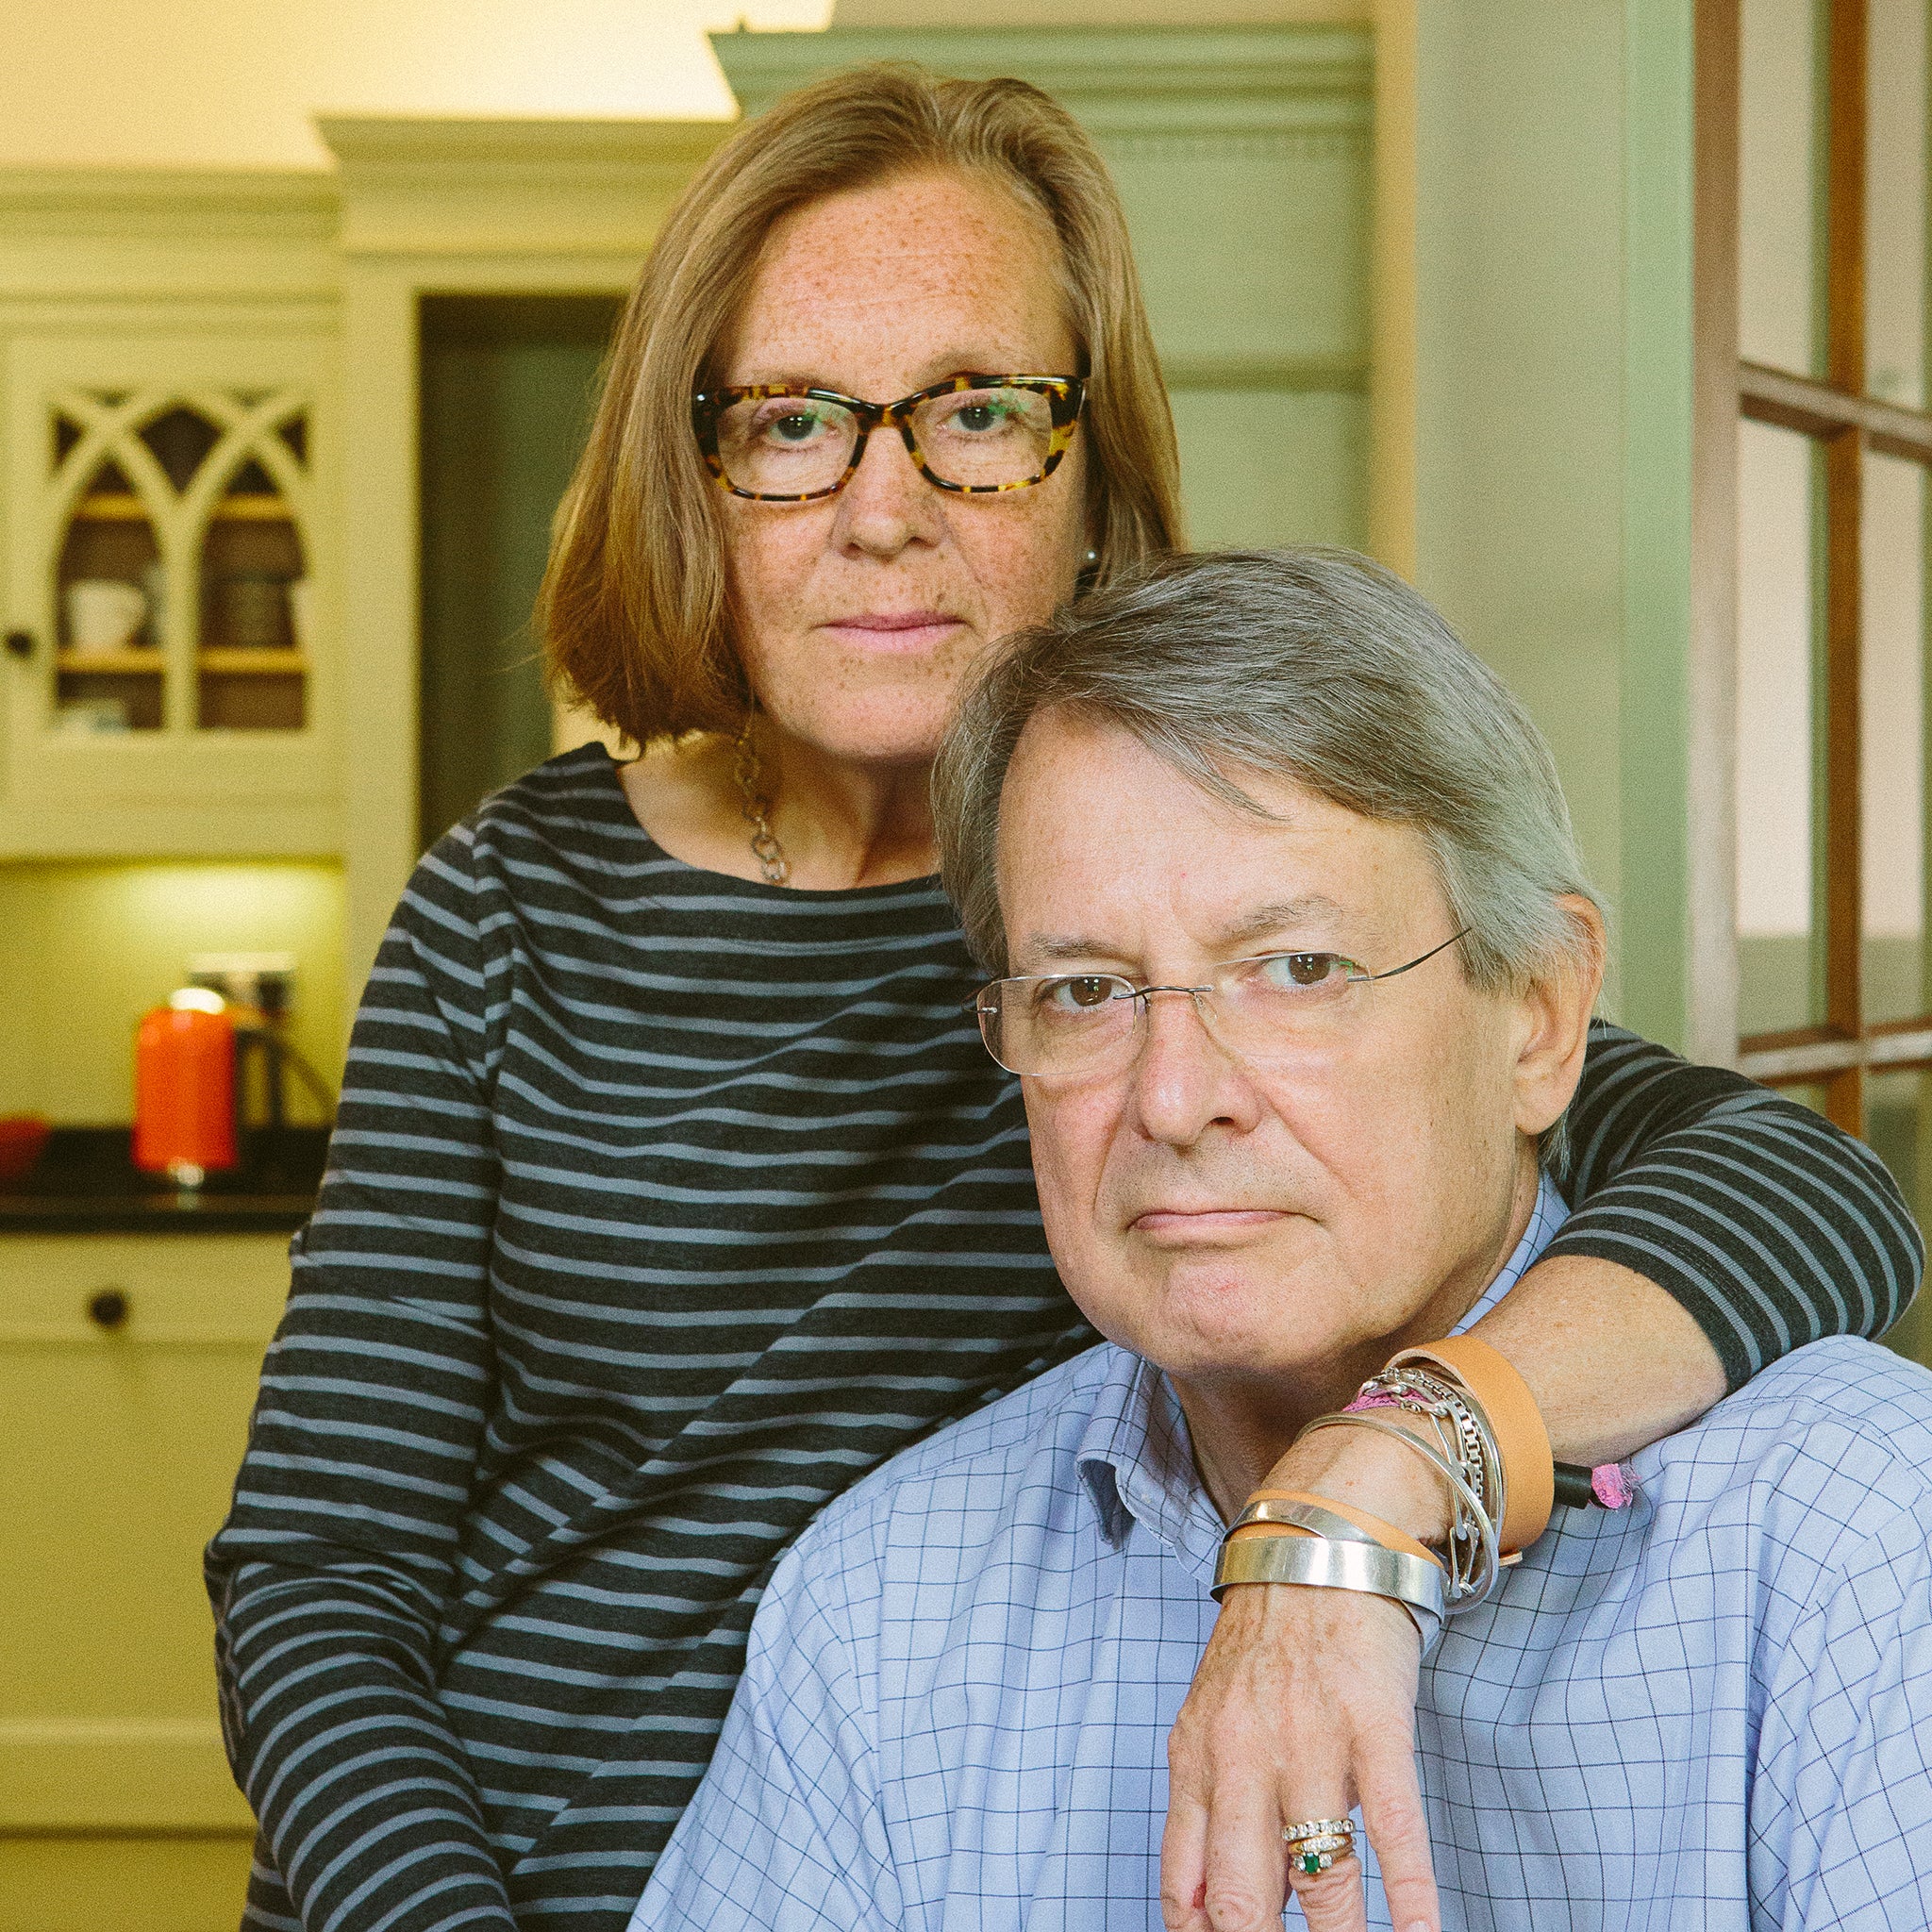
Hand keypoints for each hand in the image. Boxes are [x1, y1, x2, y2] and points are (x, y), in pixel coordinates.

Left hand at [1161, 1428, 1448, 1931]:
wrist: (1315, 1548)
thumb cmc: (1262, 1651)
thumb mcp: (1208, 1726)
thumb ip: (1201, 1817)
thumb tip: (1195, 1916)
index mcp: (1197, 1763)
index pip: (1186, 1887)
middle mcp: (1243, 1760)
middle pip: (1242, 1899)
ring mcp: (1309, 1744)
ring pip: (1321, 1879)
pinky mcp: (1372, 1726)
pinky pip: (1391, 1827)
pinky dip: (1408, 1895)